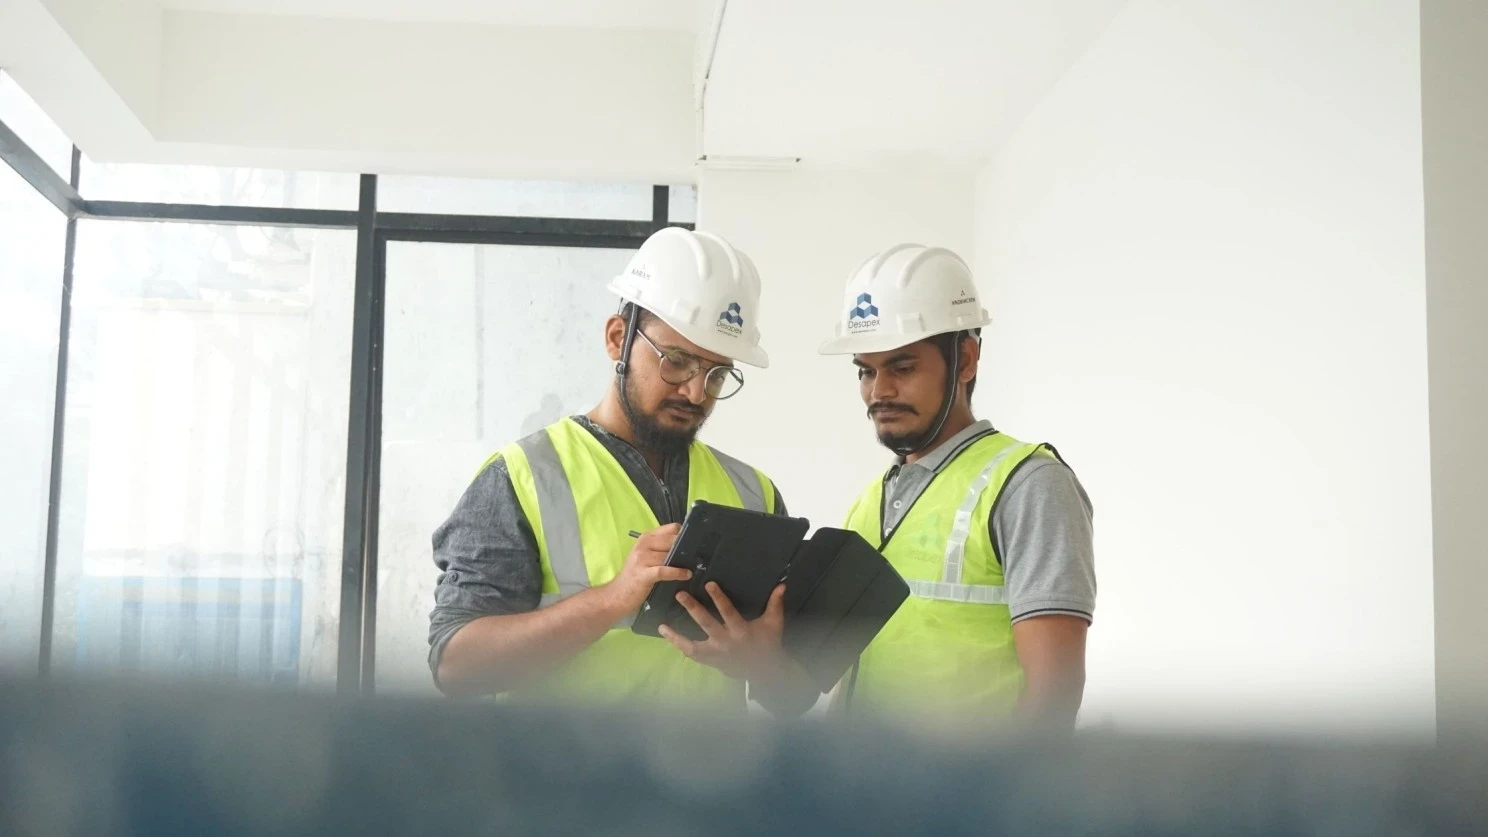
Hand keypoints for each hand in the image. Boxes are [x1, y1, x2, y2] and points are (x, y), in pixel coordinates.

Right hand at [598, 524, 690, 613]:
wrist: (617, 595)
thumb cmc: (635, 576)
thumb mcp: (645, 556)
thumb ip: (661, 548)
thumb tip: (685, 546)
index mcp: (645, 538)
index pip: (671, 528)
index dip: (683, 535)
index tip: (692, 543)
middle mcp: (643, 545)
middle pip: (672, 540)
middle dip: (685, 548)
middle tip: (696, 557)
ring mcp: (641, 559)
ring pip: (669, 555)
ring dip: (683, 562)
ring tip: (693, 567)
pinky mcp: (643, 574)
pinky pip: (664, 570)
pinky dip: (677, 572)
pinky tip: (686, 575)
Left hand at [659, 582, 787, 682]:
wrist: (765, 671)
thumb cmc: (769, 643)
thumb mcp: (774, 623)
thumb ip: (775, 603)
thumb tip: (781, 584)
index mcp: (741, 631)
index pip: (728, 612)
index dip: (719, 598)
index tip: (709, 584)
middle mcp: (726, 642)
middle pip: (706, 624)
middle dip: (693, 609)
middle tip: (680, 595)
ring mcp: (716, 653)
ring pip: (693, 645)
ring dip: (677, 636)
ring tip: (663, 625)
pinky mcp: (711, 661)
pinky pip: (692, 654)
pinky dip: (679, 646)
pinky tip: (668, 636)